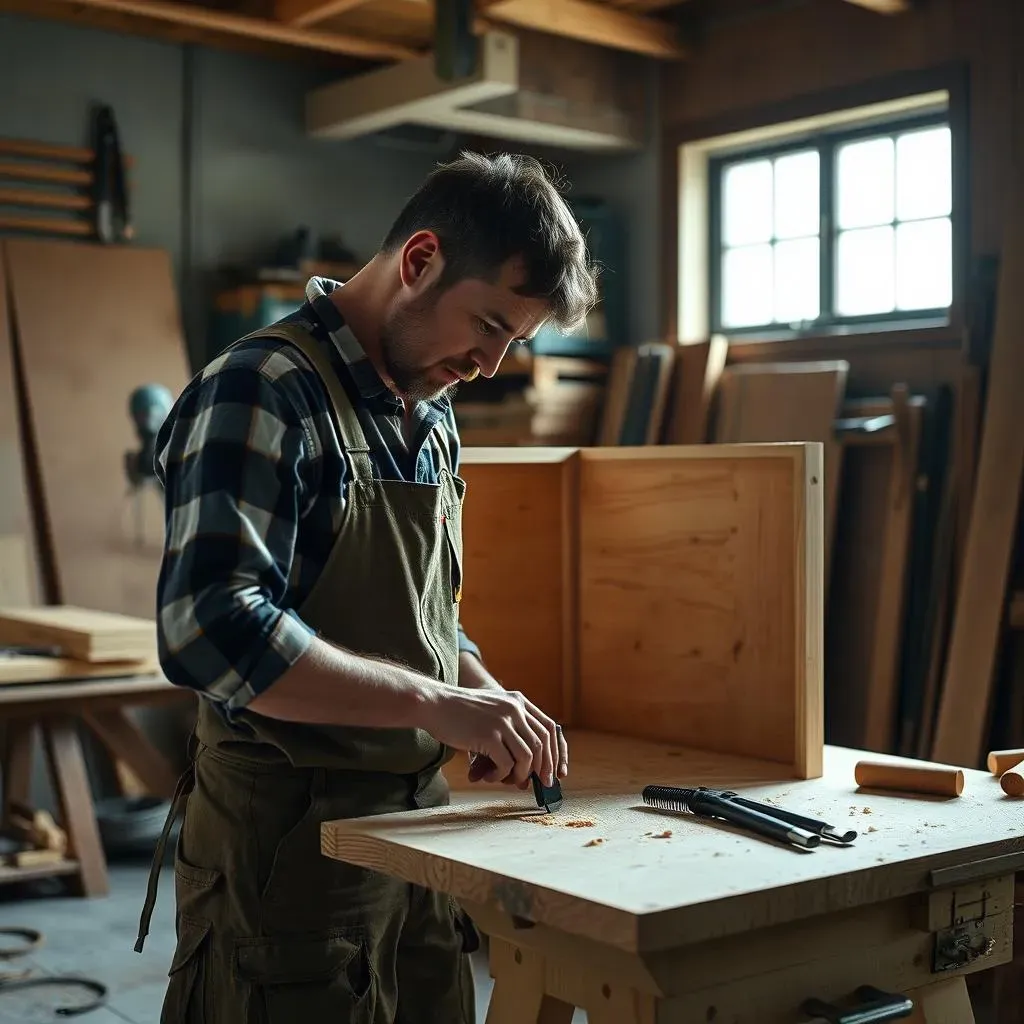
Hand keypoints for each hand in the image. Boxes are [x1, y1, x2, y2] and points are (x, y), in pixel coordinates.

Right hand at [417, 687, 567, 787]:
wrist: (434, 704)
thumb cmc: (460, 714)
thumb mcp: (492, 712)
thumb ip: (511, 733)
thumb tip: (527, 773)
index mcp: (518, 701)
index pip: (550, 728)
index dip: (557, 752)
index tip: (557, 772)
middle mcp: (515, 708)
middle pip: (543, 744)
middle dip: (543, 769)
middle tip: (540, 785)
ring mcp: (503, 721)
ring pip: (528, 757)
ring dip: (520, 774)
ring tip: (506, 779)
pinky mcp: (490, 735)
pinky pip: (507, 764)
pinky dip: (501, 775)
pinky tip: (489, 776)